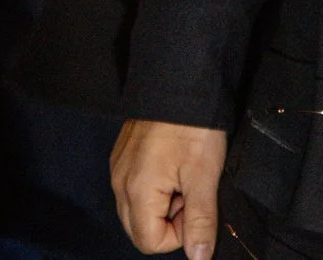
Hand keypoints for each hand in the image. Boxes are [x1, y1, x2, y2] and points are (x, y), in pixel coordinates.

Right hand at [110, 119, 226, 258]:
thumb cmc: (193, 126)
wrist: (180, 80)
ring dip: (163, 203)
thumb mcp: (204, 176)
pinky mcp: (122, 156)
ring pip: (137, 209)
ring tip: (184, 174)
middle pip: (140, 229)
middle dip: (169, 220)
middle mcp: (119, 183)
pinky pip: (135, 188)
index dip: (178, 233)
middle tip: (190, 191)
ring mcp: (118, 168)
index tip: (195, 206)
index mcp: (136, 192)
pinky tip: (173, 164)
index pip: (150, 242)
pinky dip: (155, 186)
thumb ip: (201, 221)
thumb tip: (199, 258)